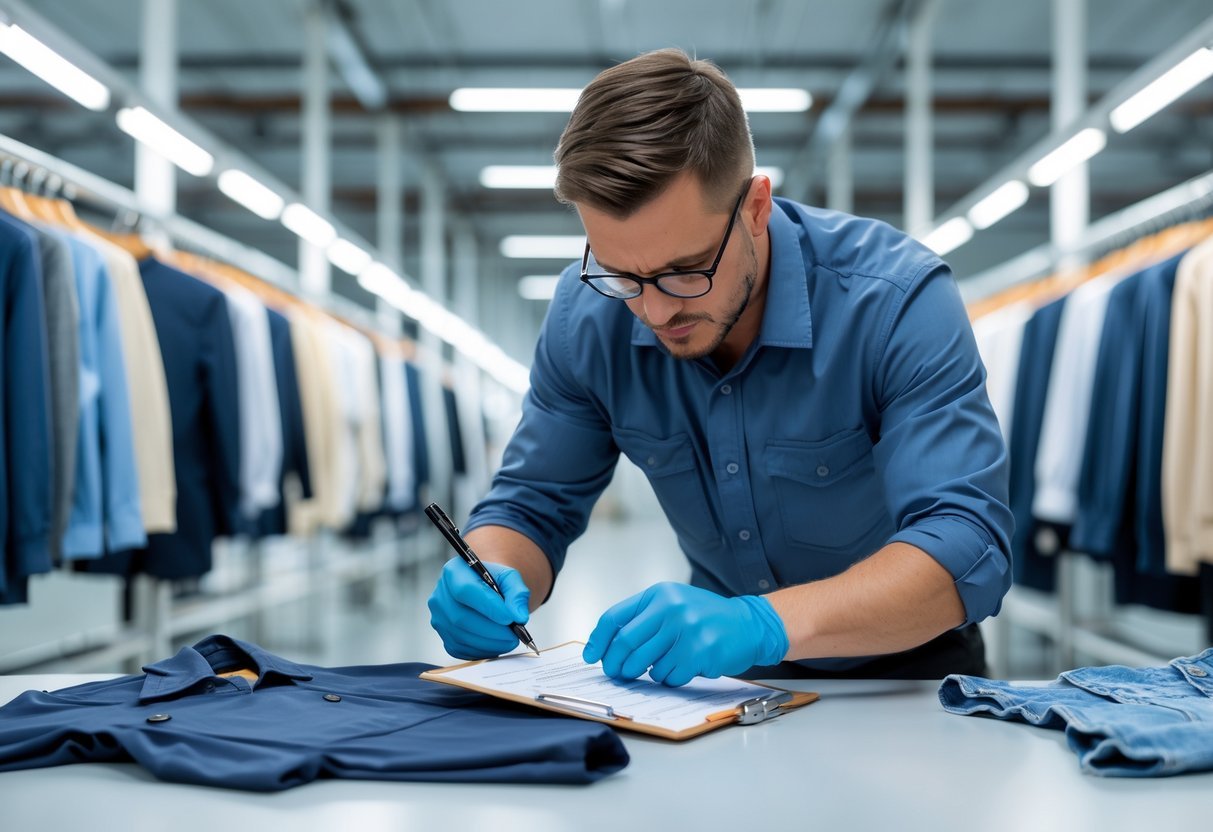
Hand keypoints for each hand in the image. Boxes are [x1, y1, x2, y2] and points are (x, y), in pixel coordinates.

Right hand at [427, 558, 530, 658]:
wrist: (484, 590)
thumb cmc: (495, 582)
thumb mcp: (510, 578)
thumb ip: (517, 593)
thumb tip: (518, 616)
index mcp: (454, 572)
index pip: (465, 590)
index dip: (488, 607)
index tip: (510, 618)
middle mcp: (440, 595)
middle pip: (460, 618)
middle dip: (492, 630)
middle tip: (515, 634)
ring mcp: (439, 618)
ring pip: (461, 637)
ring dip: (490, 643)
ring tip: (510, 639)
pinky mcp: (444, 637)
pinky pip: (461, 649)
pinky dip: (482, 651)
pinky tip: (497, 644)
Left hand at [582, 582, 788, 686]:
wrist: (748, 624)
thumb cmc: (706, 617)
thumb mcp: (673, 604)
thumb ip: (643, 619)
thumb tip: (607, 646)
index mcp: (658, 595)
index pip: (614, 618)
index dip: (598, 641)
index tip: (591, 657)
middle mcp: (670, 608)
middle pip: (625, 644)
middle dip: (616, 665)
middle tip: (617, 674)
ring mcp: (686, 630)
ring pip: (647, 665)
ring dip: (649, 673)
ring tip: (661, 666)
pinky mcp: (699, 651)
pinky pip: (669, 676)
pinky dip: (670, 678)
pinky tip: (684, 667)